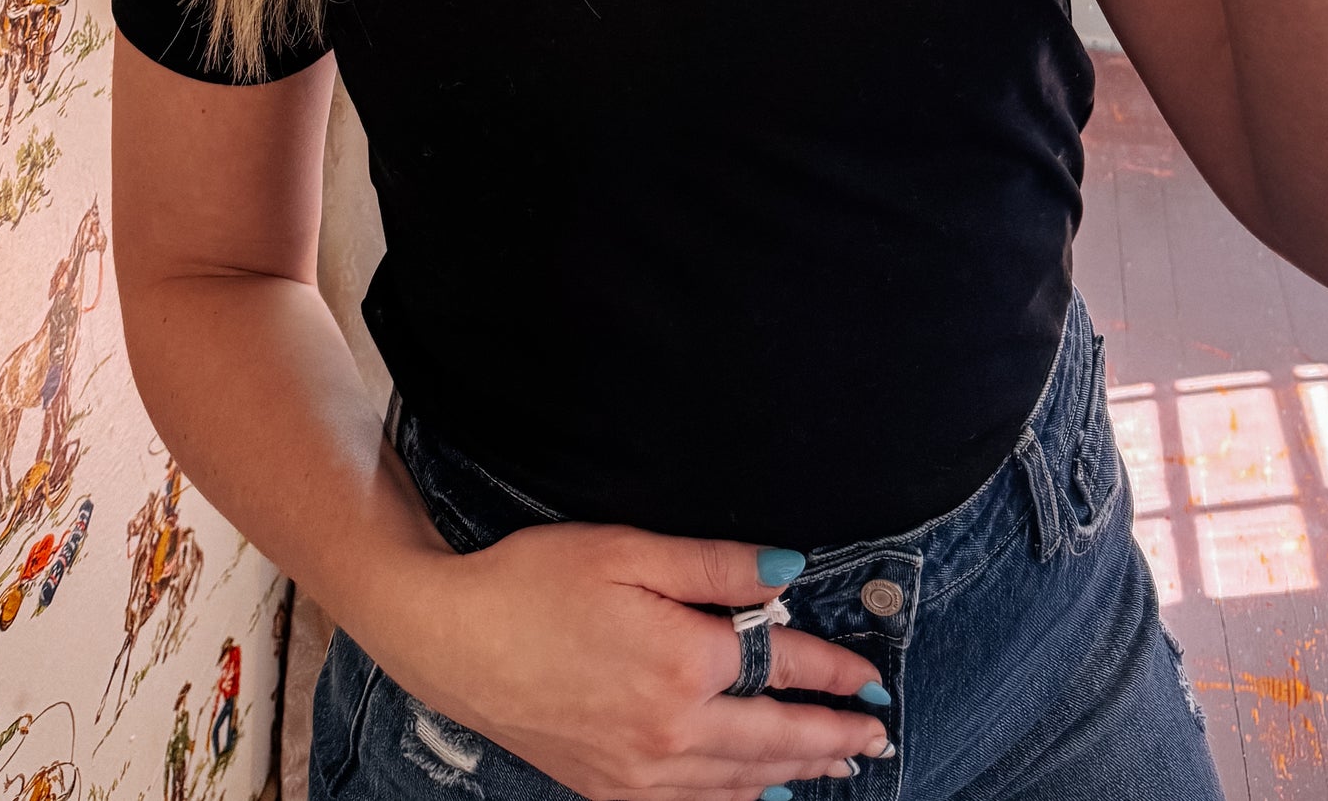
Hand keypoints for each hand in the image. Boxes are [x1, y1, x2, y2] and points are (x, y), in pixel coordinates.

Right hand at [370, 520, 890, 800]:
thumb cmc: (534, 581)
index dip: (831, 671)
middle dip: (831, 735)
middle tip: (876, 732)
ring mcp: (640, 771)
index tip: (870, 676)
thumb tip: (790, 572)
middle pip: (773, 738)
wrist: (451, 640)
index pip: (781, 665)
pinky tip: (757, 796)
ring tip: (838, 766)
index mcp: (683, 662)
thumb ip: (715, 565)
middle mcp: (672, 730)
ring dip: (796, 773)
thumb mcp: (628, 551)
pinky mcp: (609, 789)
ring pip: (741, 781)